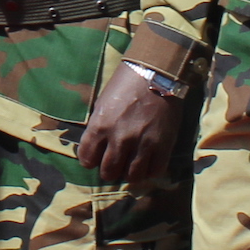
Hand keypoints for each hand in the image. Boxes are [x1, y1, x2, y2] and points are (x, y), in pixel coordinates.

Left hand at [76, 59, 183, 183]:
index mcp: (100, 126)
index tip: (96, 157)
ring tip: (131, 165)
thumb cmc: (125, 85)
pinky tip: (147, 163)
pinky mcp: (163, 145)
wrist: (156, 73)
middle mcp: (120, 138)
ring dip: (129, 173)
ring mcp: (142, 143)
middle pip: (108, 172)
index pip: (87, 159)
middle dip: (109, 170)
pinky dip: (149, 171)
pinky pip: (154, 171)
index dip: (90, 160)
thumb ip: (98, 128)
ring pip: (132, 176)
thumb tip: (96, 148)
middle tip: (114, 163)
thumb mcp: (102, 105)